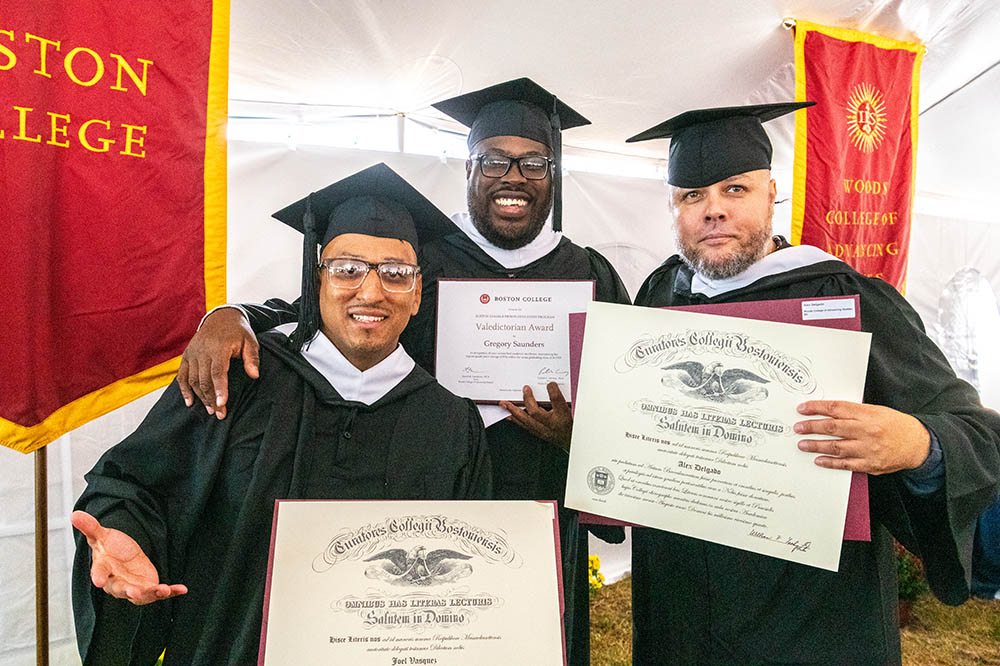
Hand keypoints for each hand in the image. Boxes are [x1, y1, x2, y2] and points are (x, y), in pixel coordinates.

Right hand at [71, 511, 186, 604]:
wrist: (122, 557)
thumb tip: (74, 514)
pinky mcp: (148, 587)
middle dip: (129, 591)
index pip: (100, 573)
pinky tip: (182, 589)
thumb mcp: (101, 536)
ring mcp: (133, 587)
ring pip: (141, 594)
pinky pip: (159, 592)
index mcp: (104, 569)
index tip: (98, 581)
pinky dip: (171, 591)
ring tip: (163, 590)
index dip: (99, 577)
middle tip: (135, 591)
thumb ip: (90, 527)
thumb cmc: (109, 548)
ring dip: (152, 593)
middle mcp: (117, 582)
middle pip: (121, 589)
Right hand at [177, 307, 259, 419]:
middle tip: (219, 414)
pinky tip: (190, 402)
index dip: (219, 389)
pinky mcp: (186, 356)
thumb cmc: (238, 331)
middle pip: (204, 379)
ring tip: (210, 410)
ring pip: (193, 379)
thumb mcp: (250, 341)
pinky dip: (184, 389)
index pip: (218, 372)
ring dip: (200, 397)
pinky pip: (182, 375)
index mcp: (219, 347)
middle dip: (211, 398)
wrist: (221, 317)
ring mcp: (192, 353)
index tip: (222, 404)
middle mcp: (203, 351)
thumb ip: (252, 358)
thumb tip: (254, 375)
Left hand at [499, 382, 572, 451]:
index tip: (550, 384)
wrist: (570, 442)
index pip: (557, 401)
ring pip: (526, 420)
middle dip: (528, 400)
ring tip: (505, 404)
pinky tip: (509, 415)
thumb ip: (560, 399)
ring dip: (514, 411)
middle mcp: (551, 424)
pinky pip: (524, 426)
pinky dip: (515, 419)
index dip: (553, 390)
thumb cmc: (570, 425)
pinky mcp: (538, 433)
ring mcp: (543, 431)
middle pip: (535, 412)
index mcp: (563, 416)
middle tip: (524, 389)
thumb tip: (551, 386)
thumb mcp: (570, 410)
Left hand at [794, 400, 930, 474]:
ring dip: (816, 446)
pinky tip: (819, 460)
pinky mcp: (871, 465)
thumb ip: (854, 412)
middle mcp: (867, 431)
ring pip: (836, 447)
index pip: (836, 409)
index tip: (802, 409)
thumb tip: (827, 412)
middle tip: (797, 428)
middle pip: (833, 428)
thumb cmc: (895, 425)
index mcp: (868, 414)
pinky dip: (830, 462)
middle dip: (812, 427)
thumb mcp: (876, 411)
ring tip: (802, 444)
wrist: (919, 444)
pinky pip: (846, 464)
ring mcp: (869, 450)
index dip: (816, 408)